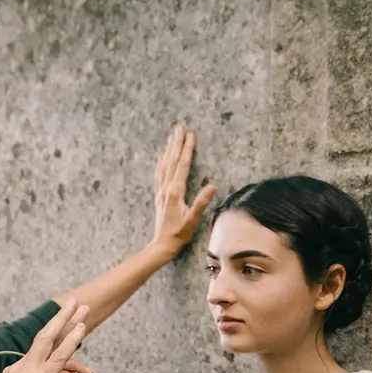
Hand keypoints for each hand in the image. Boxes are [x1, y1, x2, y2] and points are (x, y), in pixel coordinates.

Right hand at [0, 300, 89, 372]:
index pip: (41, 353)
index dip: (63, 346)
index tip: (78, 339)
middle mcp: (18, 369)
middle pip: (43, 337)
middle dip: (61, 318)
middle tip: (77, 303)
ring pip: (51, 342)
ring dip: (69, 323)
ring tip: (84, 309)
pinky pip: (58, 358)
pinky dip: (71, 342)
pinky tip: (81, 330)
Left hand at [152, 125, 216, 257]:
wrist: (162, 244)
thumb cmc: (179, 234)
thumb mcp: (192, 220)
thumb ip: (201, 203)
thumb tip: (212, 187)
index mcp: (175, 192)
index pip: (182, 166)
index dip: (187, 149)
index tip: (191, 135)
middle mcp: (166, 188)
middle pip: (172, 161)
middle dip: (177, 143)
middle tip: (180, 127)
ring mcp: (161, 191)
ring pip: (164, 165)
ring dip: (169, 149)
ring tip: (172, 136)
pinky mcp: (159, 196)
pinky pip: (159, 174)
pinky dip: (161, 162)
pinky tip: (161, 156)